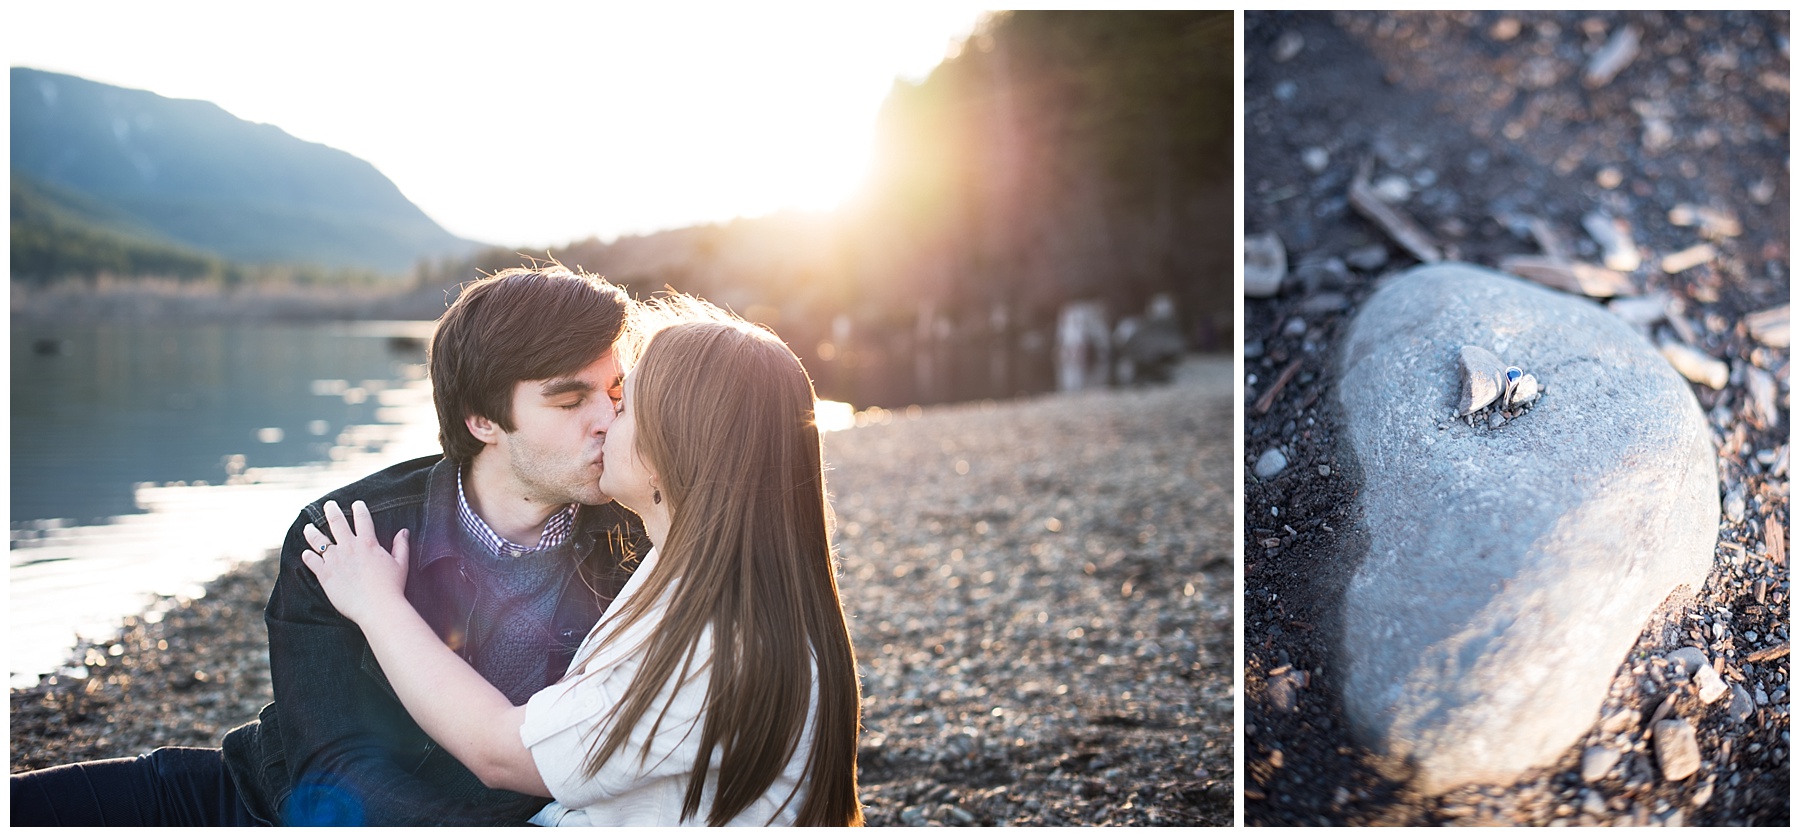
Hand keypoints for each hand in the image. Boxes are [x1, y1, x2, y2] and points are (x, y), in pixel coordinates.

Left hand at [300, 500, 409, 626]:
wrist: (377, 607)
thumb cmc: (391, 587)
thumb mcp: (401, 564)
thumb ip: (401, 546)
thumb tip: (403, 531)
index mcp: (368, 543)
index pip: (362, 519)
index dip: (359, 509)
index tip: (357, 503)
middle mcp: (349, 547)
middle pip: (336, 523)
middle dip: (331, 511)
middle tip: (329, 505)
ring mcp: (335, 560)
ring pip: (318, 540)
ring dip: (312, 531)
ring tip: (308, 527)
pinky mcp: (325, 574)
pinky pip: (312, 561)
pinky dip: (308, 556)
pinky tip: (307, 554)